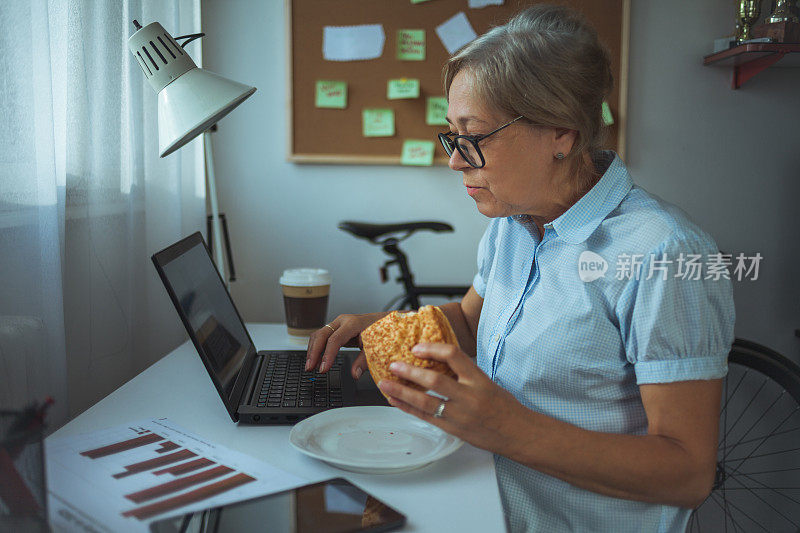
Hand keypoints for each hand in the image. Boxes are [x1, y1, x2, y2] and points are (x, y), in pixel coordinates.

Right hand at [305, 312, 386, 376]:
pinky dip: (317, 348)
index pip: (334, 339)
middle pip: (321, 335)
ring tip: (310, 366)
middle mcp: (342, 321)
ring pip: (319, 335)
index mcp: (353, 323)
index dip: (327, 355)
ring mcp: (338, 324)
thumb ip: (364, 361)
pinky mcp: (337, 329)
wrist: (385, 320)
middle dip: (313, 352)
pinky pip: (322, 337)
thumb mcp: (376, 346)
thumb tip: (354, 374)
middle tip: (310, 368)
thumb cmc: (382, 330)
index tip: (323, 368)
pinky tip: (316, 359)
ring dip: (312, 350)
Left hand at [377, 343, 528, 455]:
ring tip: (386, 384)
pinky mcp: (454, 430)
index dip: (433, 349)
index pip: (454, 356)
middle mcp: (469, 396)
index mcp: (479, 380)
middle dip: (410, 372)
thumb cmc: (505, 407)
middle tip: (393, 364)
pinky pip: (426, 417)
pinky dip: (408, 408)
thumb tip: (438, 361)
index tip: (417, 347)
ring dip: (402, 392)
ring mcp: (460, 415)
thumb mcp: (488, 382)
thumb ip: (465, 374)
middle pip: (434, 381)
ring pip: (426, 402)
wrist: (518, 433)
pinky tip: (396, 401)